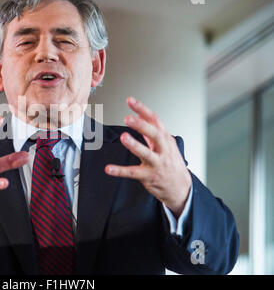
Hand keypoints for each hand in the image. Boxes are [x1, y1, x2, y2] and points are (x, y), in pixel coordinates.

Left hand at [105, 97, 191, 216]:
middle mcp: (163, 150)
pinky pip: (133, 173)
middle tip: (127, 118)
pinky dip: (120, 171)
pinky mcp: (149, 176)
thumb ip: (151, 130)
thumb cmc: (171, 163)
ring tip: (123, 137)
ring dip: (134, 145)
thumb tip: (139, 114)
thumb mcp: (165, 144)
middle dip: (141, 125)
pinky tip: (109, 169)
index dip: (142, 109)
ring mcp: (157, 164)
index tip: (130, 101)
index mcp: (165, 139)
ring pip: (146, 153)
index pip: (155, 120)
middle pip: (154, 134)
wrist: (181, 188)